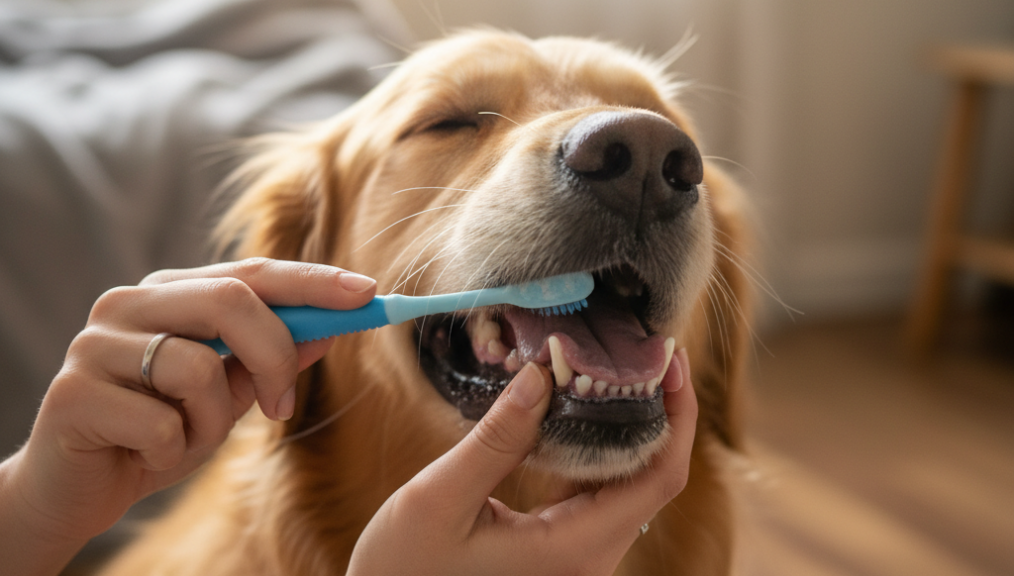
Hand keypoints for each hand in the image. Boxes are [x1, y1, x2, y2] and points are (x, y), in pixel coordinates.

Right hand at [0, 258, 375, 573]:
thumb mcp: (226, 397)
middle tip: (283, 407)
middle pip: (231, 300)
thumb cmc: (158, 433)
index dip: (314, 281)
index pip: (253, 272)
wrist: (77, 489)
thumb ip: (268, 362)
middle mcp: (130, 302)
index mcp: (171, 293)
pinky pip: (160, 422)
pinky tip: (145, 455)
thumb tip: (329, 333)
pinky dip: (173, 451)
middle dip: (276, 355)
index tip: (367, 292)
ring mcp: (96, 343)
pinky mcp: (72, 392)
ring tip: (184, 440)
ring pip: (197, 368)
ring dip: (212, 422)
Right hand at [348, 349, 697, 575]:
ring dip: (629, 426)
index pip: (660, 478)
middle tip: (644, 348)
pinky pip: (594, 492)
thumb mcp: (439, 500)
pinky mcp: (558, 548)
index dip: (677, 416)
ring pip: (626, 484)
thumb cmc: (403, 570)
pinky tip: (577, 408)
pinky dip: (596, 446)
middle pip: (652, 478)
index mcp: (573, 549)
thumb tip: (543, 375)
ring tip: (616, 367)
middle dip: (659, 411)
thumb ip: (496, 439)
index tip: (668, 358)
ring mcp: (575, 556)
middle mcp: (588, 558)